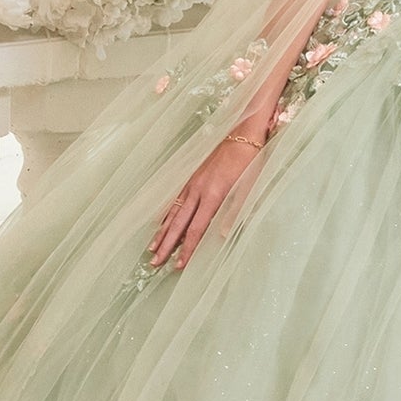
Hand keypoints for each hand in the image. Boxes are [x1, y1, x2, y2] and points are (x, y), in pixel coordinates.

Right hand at [148, 136, 262, 269]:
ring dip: (162, 232)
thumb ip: (234, 213)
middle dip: (166, 245)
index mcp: (213, 195)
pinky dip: (166, 214)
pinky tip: (160, 223)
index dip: (187, 249)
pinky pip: (175, 200)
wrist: (243, 135)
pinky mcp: (192, 178)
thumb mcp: (248, 189)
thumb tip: (222, 235)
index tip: (179, 264)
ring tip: (152, 247)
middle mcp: (198, 191)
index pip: (196, 229)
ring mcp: (192, 183)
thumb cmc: (249, 162)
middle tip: (155, 262)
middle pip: (178, 224)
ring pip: (173, 212)